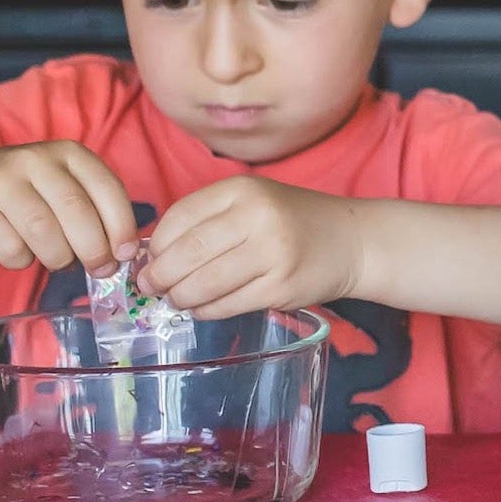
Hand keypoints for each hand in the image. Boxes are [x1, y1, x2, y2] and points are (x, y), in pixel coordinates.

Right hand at [0, 142, 137, 276]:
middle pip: (77, 212)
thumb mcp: (63, 188)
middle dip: (95, 250)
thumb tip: (122, 253)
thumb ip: (94, 210)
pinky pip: (11, 248)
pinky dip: (23, 261)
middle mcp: (35, 160)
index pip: (107, 190)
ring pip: (44, 233)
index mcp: (68, 154)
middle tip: (99, 269)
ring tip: (58, 260)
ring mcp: (0, 181)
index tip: (126, 254)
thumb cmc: (24, 193)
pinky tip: (20, 252)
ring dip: (59, 258)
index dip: (122, 227)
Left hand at [138, 177, 361, 319]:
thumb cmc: (292, 222)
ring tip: (179, 300)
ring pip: (202, 284)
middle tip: (152, 288)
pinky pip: (226, 305)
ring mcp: (271, 253)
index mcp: (241, 190)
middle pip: (185, 254)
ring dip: (181, 298)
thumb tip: (152, 256)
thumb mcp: (252, 202)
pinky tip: (205, 307)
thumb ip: (207, 221)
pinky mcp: (280, 287)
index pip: (177, 220)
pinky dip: (206, 311)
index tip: (148, 262)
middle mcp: (256, 217)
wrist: (353, 241)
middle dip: (159, 277)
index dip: (155, 247)